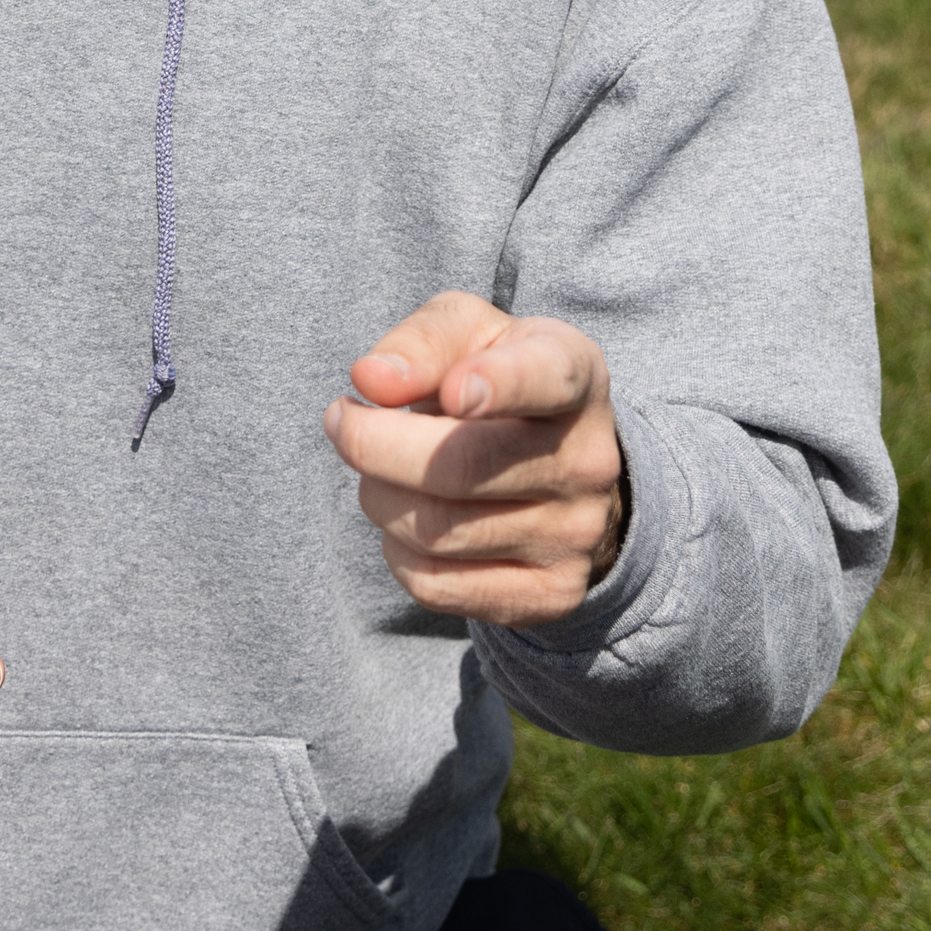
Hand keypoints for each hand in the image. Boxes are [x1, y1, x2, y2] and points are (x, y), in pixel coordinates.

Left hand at [324, 293, 627, 627]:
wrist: (559, 467)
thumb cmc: (494, 379)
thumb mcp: (468, 335)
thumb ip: (421, 342)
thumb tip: (371, 381)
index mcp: (574, 375)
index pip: (545, 379)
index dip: (498, 384)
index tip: (455, 390)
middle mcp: (588, 460)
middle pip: (457, 468)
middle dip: (372, 444)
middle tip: (342, 421)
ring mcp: (576, 535)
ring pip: (434, 531)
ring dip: (378, 496)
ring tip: (382, 471)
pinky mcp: (550, 595)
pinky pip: (435, 586)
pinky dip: (396, 552)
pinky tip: (409, 520)